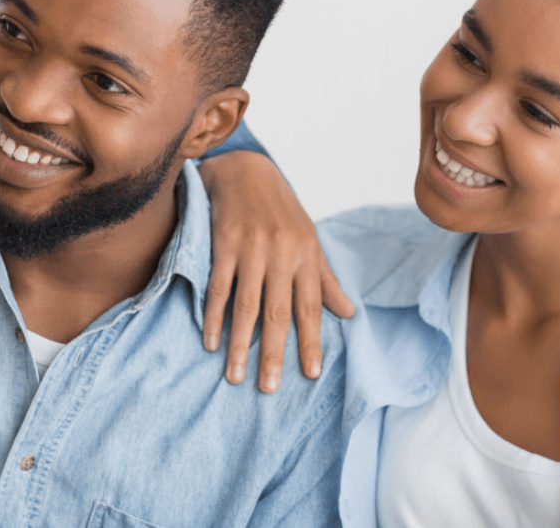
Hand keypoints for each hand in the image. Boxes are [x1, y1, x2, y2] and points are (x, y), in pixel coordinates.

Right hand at [197, 150, 353, 392]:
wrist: (245, 170)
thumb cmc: (280, 211)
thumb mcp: (309, 240)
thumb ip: (325, 278)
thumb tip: (349, 313)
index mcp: (306, 256)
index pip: (310, 307)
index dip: (311, 341)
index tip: (310, 373)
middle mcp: (281, 254)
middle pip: (278, 312)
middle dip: (273, 353)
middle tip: (268, 388)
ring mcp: (251, 249)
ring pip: (246, 305)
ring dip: (240, 344)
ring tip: (235, 376)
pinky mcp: (223, 243)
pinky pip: (218, 286)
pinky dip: (213, 316)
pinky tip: (210, 340)